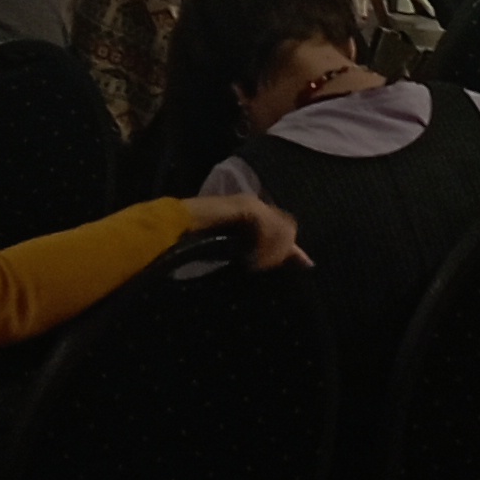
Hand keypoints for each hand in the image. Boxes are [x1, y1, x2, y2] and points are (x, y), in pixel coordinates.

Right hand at [182, 188, 308, 269]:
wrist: (172, 231)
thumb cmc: (196, 247)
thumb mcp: (231, 256)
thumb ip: (253, 259)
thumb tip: (274, 274)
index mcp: (254, 221)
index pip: (285, 231)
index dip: (294, 249)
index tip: (306, 266)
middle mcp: (256, 208)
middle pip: (288, 228)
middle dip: (284, 251)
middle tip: (268, 269)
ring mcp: (251, 204)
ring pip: (282, 227)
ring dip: (275, 250)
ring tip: (257, 266)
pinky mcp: (245, 205)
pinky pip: (268, 224)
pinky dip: (266, 244)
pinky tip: (254, 259)